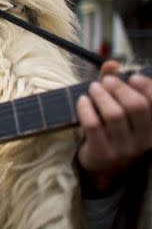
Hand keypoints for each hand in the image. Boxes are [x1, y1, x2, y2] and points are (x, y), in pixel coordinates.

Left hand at [76, 60, 151, 190]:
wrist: (101, 165)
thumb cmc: (112, 130)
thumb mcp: (120, 108)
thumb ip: (117, 84)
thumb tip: (112, 63)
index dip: (148, 87)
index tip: (133, 77)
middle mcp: (142, 139)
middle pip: (136, 107)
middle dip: (120, 88)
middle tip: (106, 81)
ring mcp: (122, 148)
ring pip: (114, 115)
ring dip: (101, 96)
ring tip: (92, 88)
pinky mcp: (101, 152)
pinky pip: (93, 125)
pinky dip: (86, 108)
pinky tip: (82, 101)